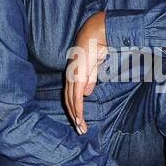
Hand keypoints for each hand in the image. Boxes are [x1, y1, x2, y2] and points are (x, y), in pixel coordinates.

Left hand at [63, 11, 106, 133]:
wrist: (97, 35)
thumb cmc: (96, 47)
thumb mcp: (94, 67)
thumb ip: (90, 79)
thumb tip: (87, 93)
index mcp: (73, 73)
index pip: (71, 94)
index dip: (74, 108)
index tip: (80, 119)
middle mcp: (70, 76)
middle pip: (69, 101)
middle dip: (74, 116)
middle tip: (80, 130)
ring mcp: (72, 76)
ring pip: (71, 102)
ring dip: (76, 117)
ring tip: (81, 129)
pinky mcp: (78, 77)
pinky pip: (77, 97)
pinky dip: (78, 110)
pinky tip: (80, 119)